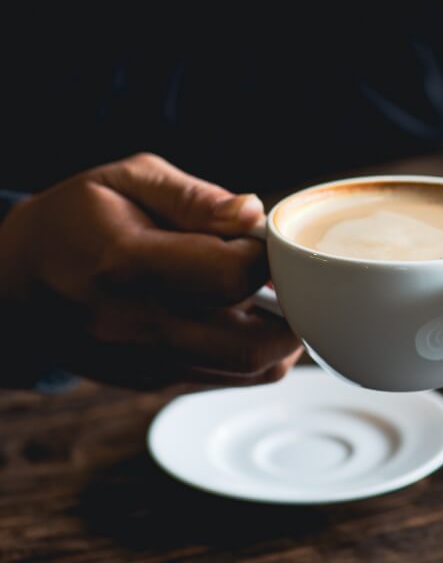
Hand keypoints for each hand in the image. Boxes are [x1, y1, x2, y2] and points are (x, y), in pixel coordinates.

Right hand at [0, 153, 301, 388]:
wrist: (11, 284)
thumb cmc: (74, 221)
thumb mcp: (126, 180)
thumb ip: (196, 198)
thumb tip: (254, 216)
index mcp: (126, 263)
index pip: (230, 275)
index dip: (266, 257)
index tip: (264, 241)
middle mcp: (135, 323)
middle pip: (251, 344)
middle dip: (294, 312)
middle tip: (292, 281)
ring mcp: (144, 362)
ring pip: (249, 370)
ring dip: (282, 337)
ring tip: (273, 298)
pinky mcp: (151, 381)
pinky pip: (227, 378)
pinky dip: (254, 352)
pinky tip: (244, 316)